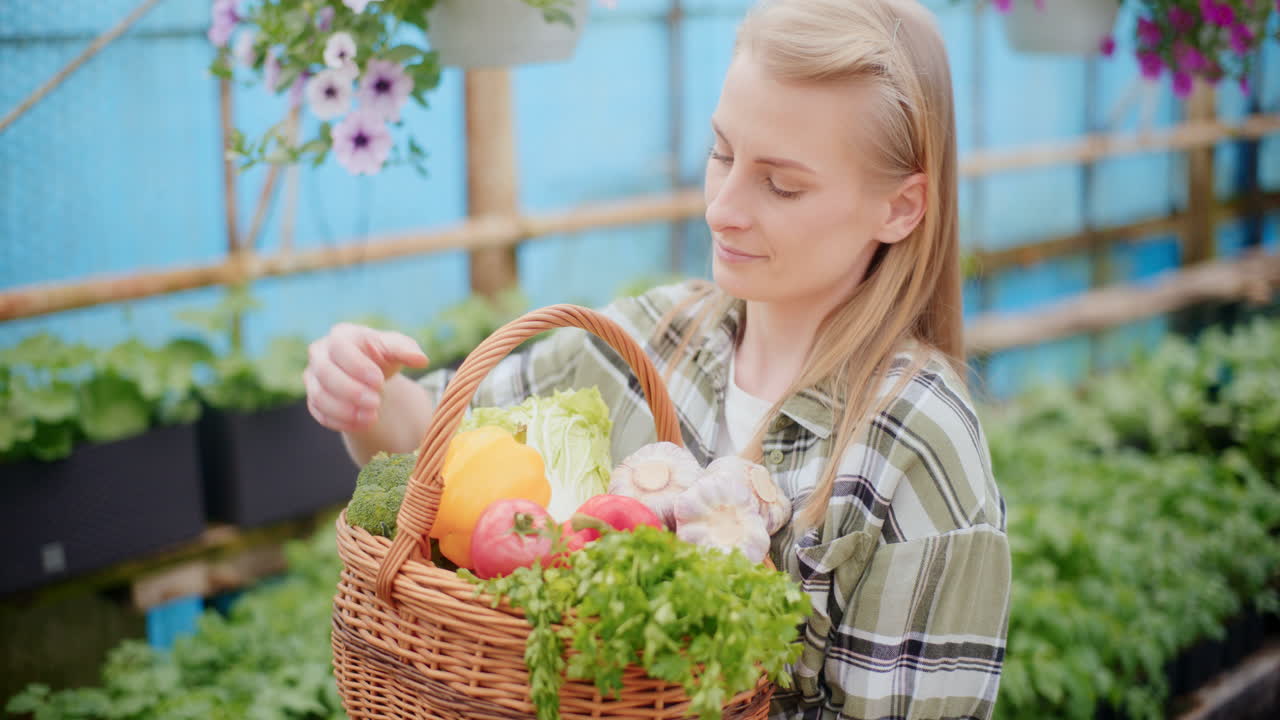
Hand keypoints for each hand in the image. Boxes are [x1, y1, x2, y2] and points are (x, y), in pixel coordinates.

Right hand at [304, 323, 428, 432]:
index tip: (379, 382)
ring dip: (345, 410)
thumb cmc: (383, 356)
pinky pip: (319, 413)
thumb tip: (422, 360)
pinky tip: (363, 425)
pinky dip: (340, 422)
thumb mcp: (397, 348)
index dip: (358, 366)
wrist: (370, 375)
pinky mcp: (313, 399)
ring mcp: (313, 377)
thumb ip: (408, 351)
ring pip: (319, 396)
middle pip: (325, 373)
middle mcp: (320, 353)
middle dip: (351, 391)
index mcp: (340, 335)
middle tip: (376, 403)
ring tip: (372, 418)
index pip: (340, 348)